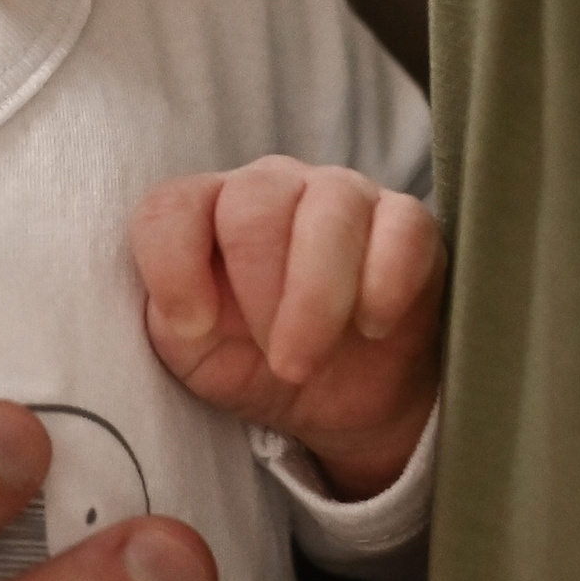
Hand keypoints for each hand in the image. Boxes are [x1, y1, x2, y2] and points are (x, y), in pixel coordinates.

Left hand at [133, 160, 443, 492]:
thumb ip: (172, 318)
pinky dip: (383, 284)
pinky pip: (400, 229)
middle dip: (260, 294)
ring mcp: (342, 193)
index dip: (173, 265)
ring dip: (317, 299)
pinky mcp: (409, 222)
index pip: (171, 207)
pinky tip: (372, 327)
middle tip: (277, 361)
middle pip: (252, 207)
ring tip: (310, 360)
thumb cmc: (256, 361)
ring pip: (328, 210)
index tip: (193, 327)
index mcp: (207, 210)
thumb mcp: (197, 352)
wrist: (343, 394)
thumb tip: (180, 309)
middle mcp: (270, 186)